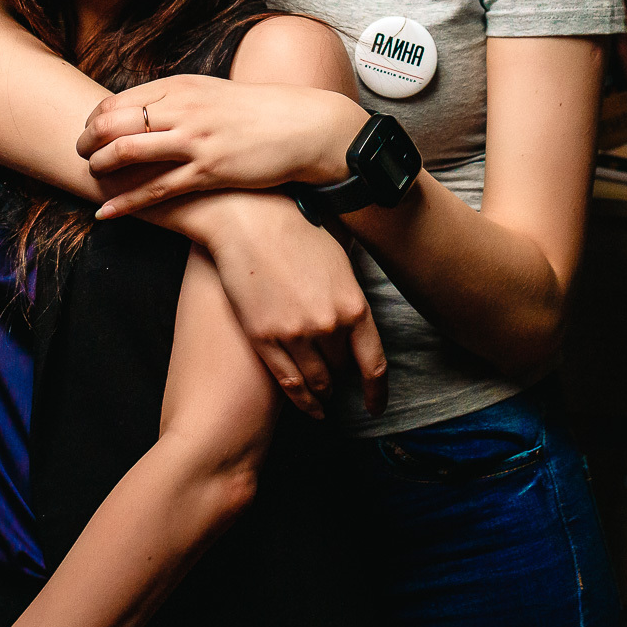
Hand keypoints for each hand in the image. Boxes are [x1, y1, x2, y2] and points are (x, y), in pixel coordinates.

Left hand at [79, 75, 369, 219]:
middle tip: (80, 153)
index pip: (119, 100)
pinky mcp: (208, 171)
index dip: (95, 118)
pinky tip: (106, 212)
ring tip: (91, 175)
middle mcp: (183, 109)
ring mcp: (194, 140)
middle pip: (113, 122)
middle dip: (88, 140)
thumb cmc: (257, 112)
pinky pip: (155, 190)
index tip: (88, 131)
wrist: (303, 127)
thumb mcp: (212, 92)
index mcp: (181, 86)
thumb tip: (141, 110)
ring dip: (100, 166)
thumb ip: (176, 99)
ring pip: (127, 152)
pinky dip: (125, 202)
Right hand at [176, 191, 387, 419]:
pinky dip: (302, 400)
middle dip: (342, 375)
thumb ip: (350, 296)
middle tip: (338, 377)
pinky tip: (309, 407)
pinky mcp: (263, 337)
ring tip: (324, 394)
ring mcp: (295, 334)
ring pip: (317, 380)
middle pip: (342, 369)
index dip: (376, 391)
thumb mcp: (339, 261)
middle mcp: (328, 325)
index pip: (373, 363)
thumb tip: (357, 320)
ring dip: (323, 390)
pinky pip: (289, 382)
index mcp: (353, 304)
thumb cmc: (297, 230)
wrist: (250, 219)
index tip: (376, 405)